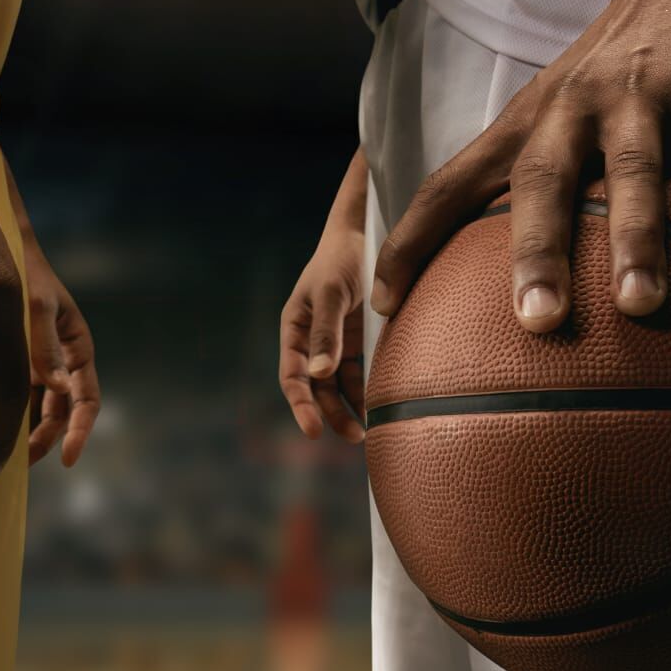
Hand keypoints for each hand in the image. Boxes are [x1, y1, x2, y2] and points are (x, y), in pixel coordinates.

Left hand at [21, 243, 100, 466]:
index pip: (87, 399)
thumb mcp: (36, 302)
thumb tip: (60, 390)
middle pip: (58, 414)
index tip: (66, 457)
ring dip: (18, 435)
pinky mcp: (1, 364)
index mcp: (76, 347)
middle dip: (43, 440)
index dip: (81, 430)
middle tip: (17, 462)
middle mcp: (57, 361)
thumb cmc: (21, 268)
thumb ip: (45, 344)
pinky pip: (3, 399)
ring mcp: (30, 364)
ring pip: (30, 412)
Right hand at [280, 213, 366, 442]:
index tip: (313, 431)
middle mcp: (312, 339)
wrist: (365, 233)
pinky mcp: (359, 339)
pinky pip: (358, 372)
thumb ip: (325, 334)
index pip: (293, 375)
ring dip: (348, 408)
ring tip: (366, 432)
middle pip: (316, 387)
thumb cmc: (340, 260)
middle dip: (330, 413)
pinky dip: (364, 391)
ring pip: (338, 385)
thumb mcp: (330, 295)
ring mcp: (336, 340)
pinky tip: (377, 407)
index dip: (301, 404)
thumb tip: (320, 374)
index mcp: (294, 329)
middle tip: (353, 437)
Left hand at [370, 0, 670, 332]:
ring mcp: (642, 99)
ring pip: (638, 174)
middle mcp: (572, 111)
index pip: (453, 182)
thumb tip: (506, 292)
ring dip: (640, 239)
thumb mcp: (558, 118)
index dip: (413, 239)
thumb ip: (535, 192)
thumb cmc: (616, 73)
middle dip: (533, 252)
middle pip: (541, 184)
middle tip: (532, 323)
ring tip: (642, 306)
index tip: (381, 306)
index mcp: (527, 124)